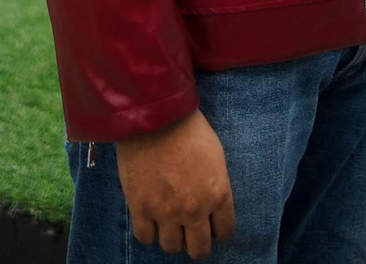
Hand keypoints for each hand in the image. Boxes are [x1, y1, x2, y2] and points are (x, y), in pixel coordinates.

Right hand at [116, 108, 235, 257]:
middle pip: (199, 250)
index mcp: (218, 195)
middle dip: (196, 242)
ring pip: (172, 247)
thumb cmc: (188, 128)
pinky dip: (149, 232)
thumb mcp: (216, 156)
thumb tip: (212, 204)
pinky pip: (146, 238)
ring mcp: (166, 212)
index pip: (224, 232)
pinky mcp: (140, 208)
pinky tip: (150, 218)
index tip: (210, 224)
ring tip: (168, 222)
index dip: (217, 229)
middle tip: (190, 231)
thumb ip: (216, 186)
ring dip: (172, 237)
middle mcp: (194, 211)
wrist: (155, 115)